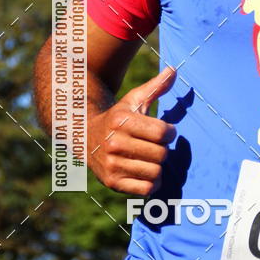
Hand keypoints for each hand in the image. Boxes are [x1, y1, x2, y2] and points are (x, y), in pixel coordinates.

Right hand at [88, 66, 176, 194]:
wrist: (86, 137)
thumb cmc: (118, 117)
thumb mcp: (134, 100)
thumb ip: (155, 87)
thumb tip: (174, 70)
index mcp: (121, 121)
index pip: (163, 133)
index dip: (170, 132)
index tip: (165, 131)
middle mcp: (114, 143)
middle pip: (161, 154)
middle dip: (163, 150)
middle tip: (152, 145)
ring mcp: (111, 164)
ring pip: (155, 172)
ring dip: (157, 167)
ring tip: (147, 158)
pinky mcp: (111, 182)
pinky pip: (147, 189)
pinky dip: (151, 182)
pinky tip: (144, 171)